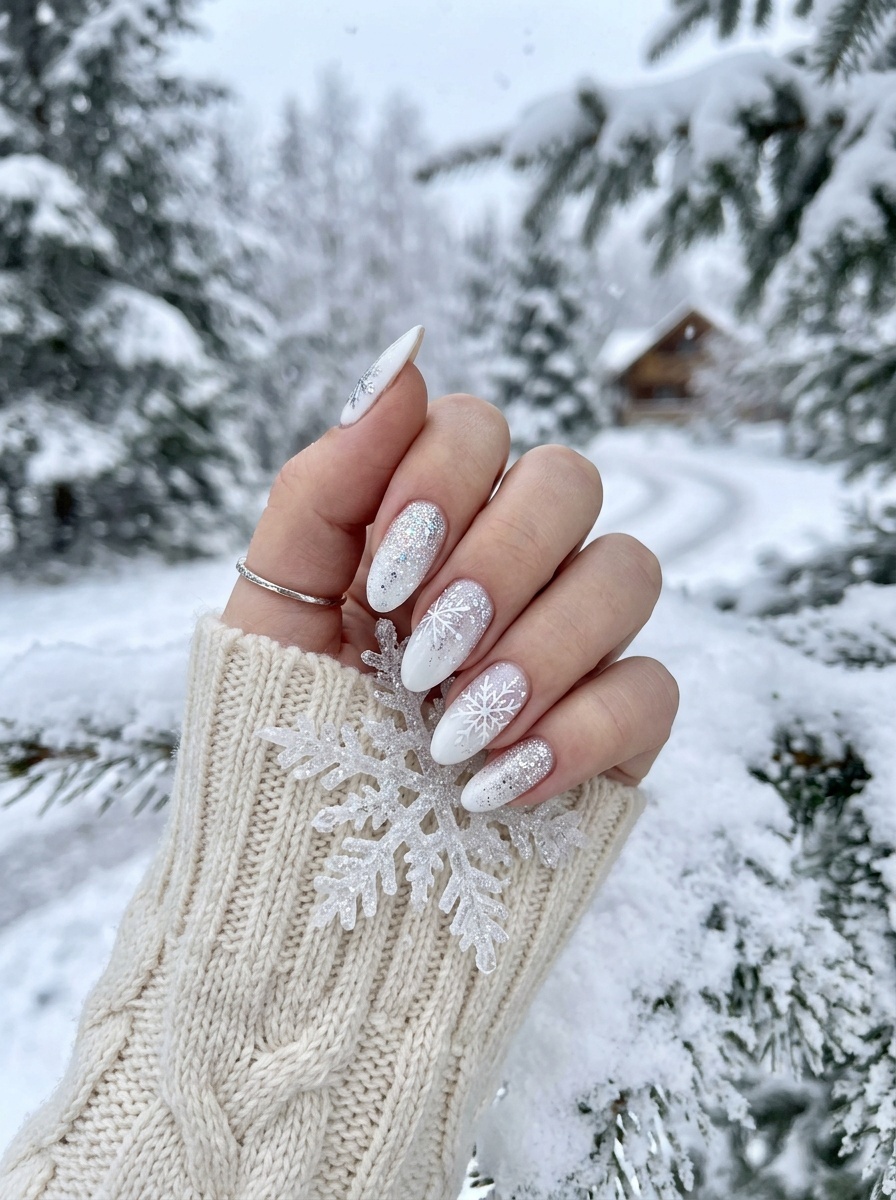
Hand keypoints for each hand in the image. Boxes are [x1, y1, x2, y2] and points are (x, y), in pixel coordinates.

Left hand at [223, 332, 677, 809]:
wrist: (303, 878)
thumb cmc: (283, 732)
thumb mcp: (274, 605)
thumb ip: (326, 480)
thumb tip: (405, 351)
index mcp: (427, 521)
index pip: (477, 426)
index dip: (443, 481)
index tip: (385, 579)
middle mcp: (512, 562)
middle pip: (570, 479)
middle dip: (498, 562)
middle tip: (423, 654)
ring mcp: (573, 640)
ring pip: (628, 571)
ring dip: (538, 648)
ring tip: (448, 733)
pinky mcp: (617, 726)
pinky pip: (652, 688)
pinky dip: (578, 732)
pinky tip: (497, 785)